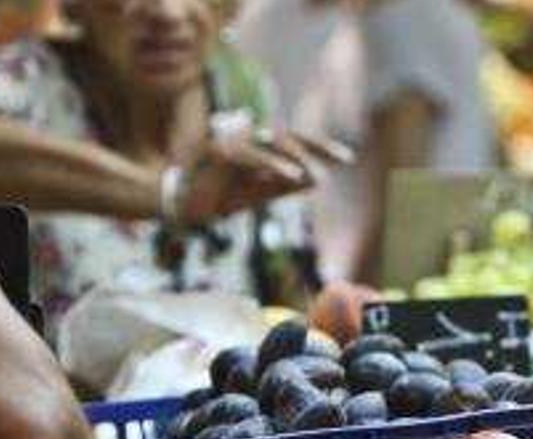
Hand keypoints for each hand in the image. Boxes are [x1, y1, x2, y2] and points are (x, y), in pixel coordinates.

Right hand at [173, 131, 353, 224]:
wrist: (184, 207)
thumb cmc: (221, 197)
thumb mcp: (260, 194)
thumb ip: (285, 185)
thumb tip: (318, 179)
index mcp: (260, 147)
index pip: (295, 141)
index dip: (322, 146)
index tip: (348, 158)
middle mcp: (247, 137)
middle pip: (289, 135)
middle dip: (318, 147)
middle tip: (343, 159)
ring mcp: (232, 140)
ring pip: (271, 140)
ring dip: (298, 157)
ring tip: (317, 175)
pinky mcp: (217, 150)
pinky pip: (249, 154)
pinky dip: (272, 164)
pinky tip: (293, 176)